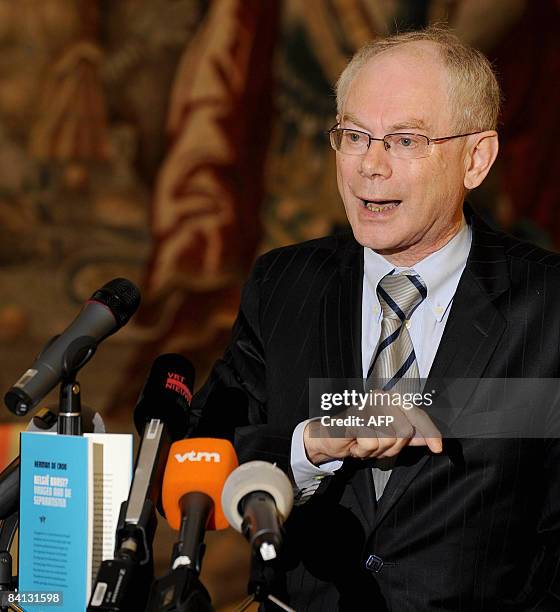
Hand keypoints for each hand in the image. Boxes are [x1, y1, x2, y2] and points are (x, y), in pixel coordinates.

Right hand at [303, 395, 441, 464]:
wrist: (329, 438)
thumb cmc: (357, 436)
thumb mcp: (387, 438)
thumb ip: (407, 436)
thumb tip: (429, 439)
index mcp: (391, 399)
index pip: (417, 415)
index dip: (430, 432)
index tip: (438, 448)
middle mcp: (381, 397)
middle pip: (405, 431)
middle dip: (391, 447)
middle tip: (375, 445)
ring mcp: (368, 405)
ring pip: (389, 439)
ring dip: (376, 450)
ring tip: (363, 443)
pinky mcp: (355, 416)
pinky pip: (372, 442)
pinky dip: (363, 450)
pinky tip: (355, 443)